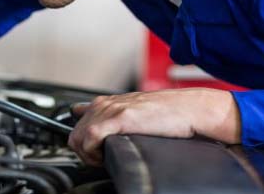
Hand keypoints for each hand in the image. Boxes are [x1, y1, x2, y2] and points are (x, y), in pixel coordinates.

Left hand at [68, 88, 240, 165]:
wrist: (188, 109)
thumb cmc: (167, 113)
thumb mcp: (133, 112)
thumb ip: (115, 117)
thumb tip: (102, 130)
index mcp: (105, 103)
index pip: (75, 120)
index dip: (81, 140)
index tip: (91, 151)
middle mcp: (104, 104)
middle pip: (74, 133)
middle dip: (83, 152)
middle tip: (99, 161)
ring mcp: (110, 110)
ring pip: (78, 137)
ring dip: (87, 155)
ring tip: (103, 161)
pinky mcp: (120, 118)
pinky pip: (91, 137)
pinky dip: (93, 152)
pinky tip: (105, 157)